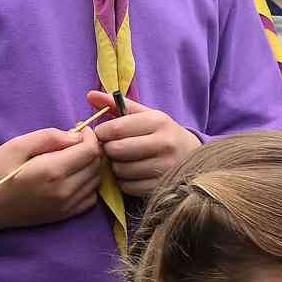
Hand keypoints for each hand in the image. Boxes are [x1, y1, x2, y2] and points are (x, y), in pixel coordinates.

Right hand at [0, 126, 103, 228]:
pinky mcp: (65, 215)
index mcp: (52, 171)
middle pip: (96, 164)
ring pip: (96, 180)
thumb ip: (49, 137)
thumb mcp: (17, 145)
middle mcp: (64, 191)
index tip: (80, 130)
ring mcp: (66, 206)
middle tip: (75, 142)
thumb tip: (77, 136)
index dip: (90, 136)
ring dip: (90, 166)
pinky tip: (73, 176)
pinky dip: (88, 184)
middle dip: (90, 149)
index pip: (90, 151)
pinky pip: (91, 197)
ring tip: (72, 158)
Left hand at [84, 90, 201, 195]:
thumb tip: (90, 95)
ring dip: (115, 167)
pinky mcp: (162, 185)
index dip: (101, 133)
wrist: (192, 155)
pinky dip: (124, 181)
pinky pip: (128, 186)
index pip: (115, 128)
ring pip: (120, 170)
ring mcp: (166, 167)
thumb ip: (117, 105)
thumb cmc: (161, 132)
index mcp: (158, 122)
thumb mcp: (144, 115)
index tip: (104, 134)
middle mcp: (165, 143)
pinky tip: (132, 174)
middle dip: (108, 150)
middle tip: (113, 148)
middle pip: (115, 150)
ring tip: (124, 161)